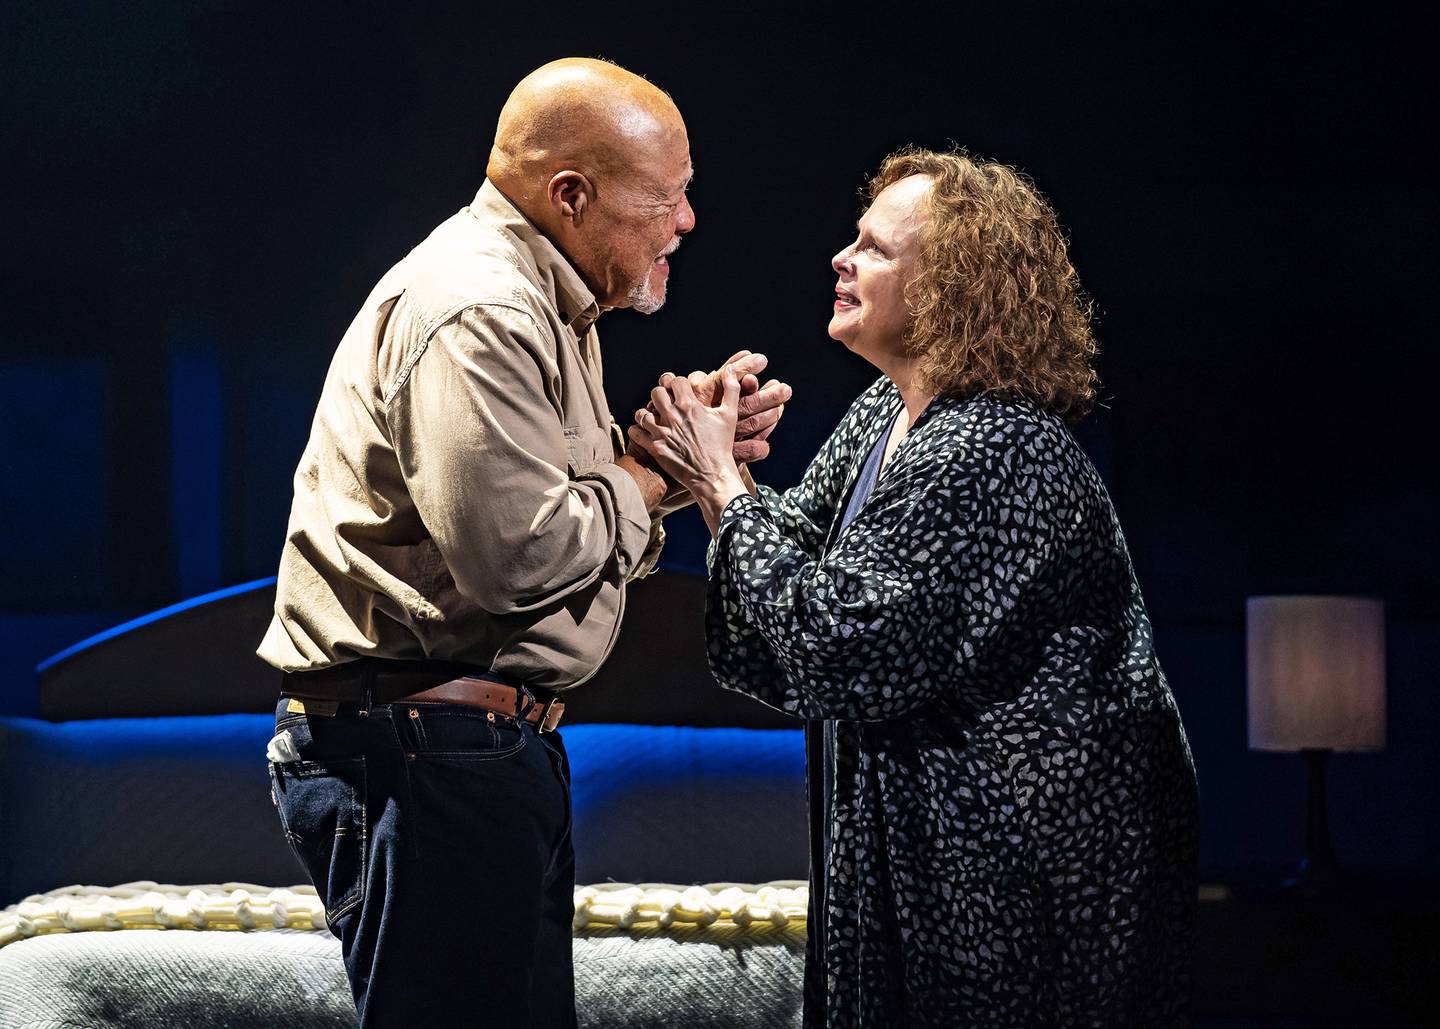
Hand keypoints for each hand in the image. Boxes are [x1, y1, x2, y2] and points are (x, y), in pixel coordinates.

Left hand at [628, 369, 747, 518]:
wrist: (712, 475)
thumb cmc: (722, 445)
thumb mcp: (729, 415)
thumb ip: (731, 389)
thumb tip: (731, 369)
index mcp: (690, 406)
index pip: (676, 381)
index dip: (678, 384)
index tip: (680, 391)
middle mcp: (673, 416)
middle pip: (656, 392)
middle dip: (661, 395)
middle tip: (665, 403)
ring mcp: (662, 432)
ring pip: (642, 412)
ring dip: (647, 413)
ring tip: (654, 418)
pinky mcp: (654, 447)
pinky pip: (635, 432)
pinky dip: (637, 430)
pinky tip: (645, 432)